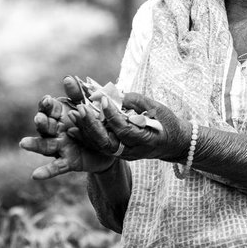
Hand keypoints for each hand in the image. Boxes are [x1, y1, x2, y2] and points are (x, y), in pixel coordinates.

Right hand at [19, 76, 115, 179]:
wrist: (111, 145)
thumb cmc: (96, 121)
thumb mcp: (90, 107)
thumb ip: (79, 94)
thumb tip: (67, 78)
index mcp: (61, 114)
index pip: (49, 108)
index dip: (47, 105)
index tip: (47, 100)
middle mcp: (57, 130)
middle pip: (45, 126)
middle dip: (42, 122)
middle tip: (39, 118)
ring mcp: (60, 146)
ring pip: (45, 146)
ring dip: (34, 144)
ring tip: (23, 143)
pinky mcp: (67, 161)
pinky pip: (56, 167)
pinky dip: (45, 171)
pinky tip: (35, 175)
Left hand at [69, 91, 190, 162]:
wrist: (172, 143)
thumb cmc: (168, 123)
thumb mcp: (157, 109)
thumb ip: (136, 102)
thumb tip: (115, 94)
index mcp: (146, 140)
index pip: (125, 130)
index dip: (113, 115)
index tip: (104, 99)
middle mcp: (132, 151)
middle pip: (107, 142)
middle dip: (92, 125)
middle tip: (81, 109)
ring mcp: (124, 153)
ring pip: (100, 145)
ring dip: (86, 130)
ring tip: (74, 114)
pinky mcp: (117, 151)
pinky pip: (99, 146)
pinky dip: (86, 136)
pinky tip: (74, 126)